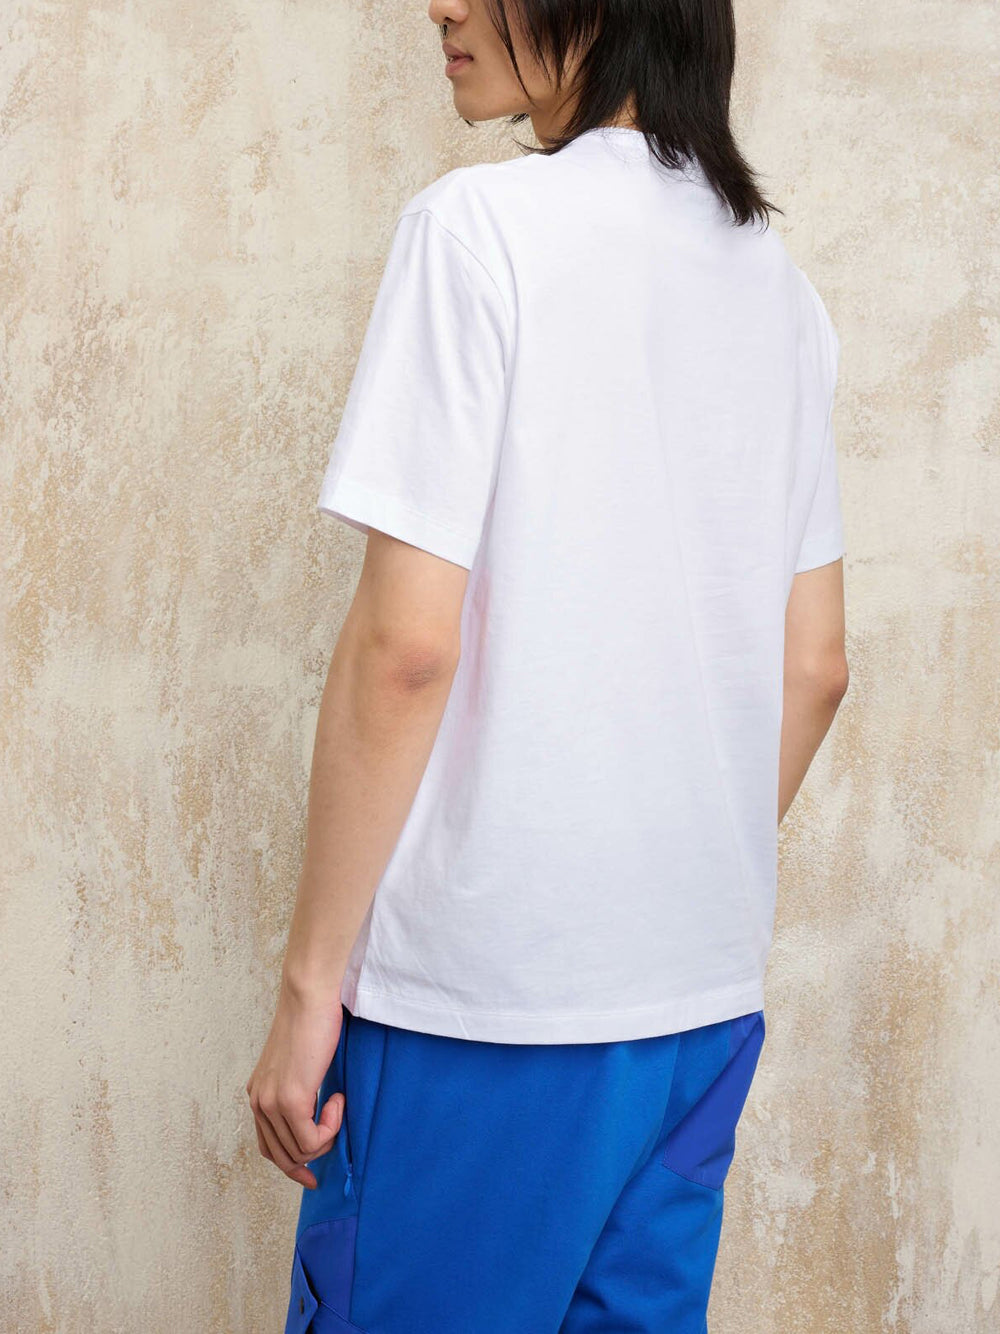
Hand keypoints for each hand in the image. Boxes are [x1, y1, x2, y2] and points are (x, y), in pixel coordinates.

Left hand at [246, 982, 345, 1188]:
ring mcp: (272, 1102)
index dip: (292, 1166)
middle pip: (284, 1156)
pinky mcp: (290, 1100)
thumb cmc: (312, 1022)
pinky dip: (331, 1127)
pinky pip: (313, 1139)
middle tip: (337, 1139)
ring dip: (327, 1135)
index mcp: (259, 1095)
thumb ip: (300, 1092)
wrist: (310, 997)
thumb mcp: (300, 1065)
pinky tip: (338, 1098)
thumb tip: (317, 1120)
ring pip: (302, 1151)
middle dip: (313, 1155)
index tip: (312, 1175)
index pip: (269, 1148)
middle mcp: (259, 1102)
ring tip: (337, 1103)